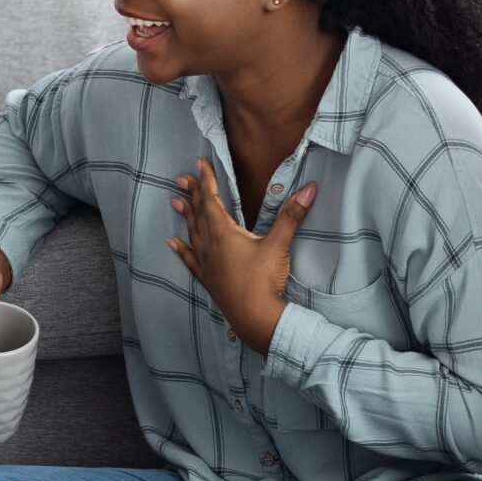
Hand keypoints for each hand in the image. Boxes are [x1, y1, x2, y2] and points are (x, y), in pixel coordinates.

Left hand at [167, 158, 316, 350]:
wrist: (254, 318)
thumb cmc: (264, 280)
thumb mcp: (279, 245)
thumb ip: (292, 215)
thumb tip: (309, 188)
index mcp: (224, 233)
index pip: (211, 199)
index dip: (207, 180)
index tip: (200, 163)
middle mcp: (210, 245)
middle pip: (198, 213)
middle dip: (192, 194)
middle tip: (180, 178)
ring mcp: (207, 263)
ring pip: (192, 233)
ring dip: (185, 216)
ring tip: (175, 202)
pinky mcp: (208, 279)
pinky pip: (190, 260)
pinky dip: (181, 250)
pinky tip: (172, 244)